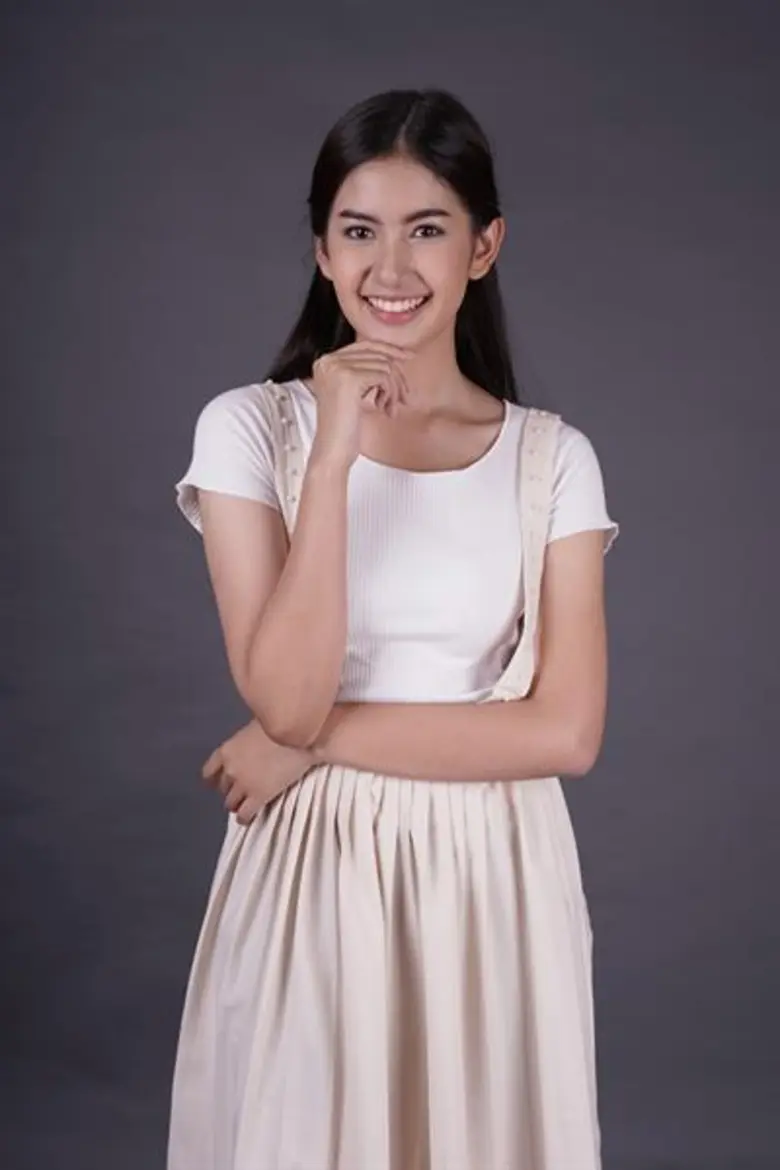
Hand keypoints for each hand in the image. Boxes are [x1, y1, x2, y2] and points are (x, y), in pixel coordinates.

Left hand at [202, 720, 315, 825]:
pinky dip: (245, 818)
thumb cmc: (281, 723)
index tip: (221, 783)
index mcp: (227, 750)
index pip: (209, 772)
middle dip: (232, 791)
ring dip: (238, 805)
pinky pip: (244, 814)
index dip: (215, 780)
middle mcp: (230, 769)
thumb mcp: (256, 727)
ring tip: (246, 806)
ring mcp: (243, 784)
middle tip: (243, 791)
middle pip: (223, 789)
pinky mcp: (258, 796)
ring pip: (231, 804)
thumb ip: (248, 741)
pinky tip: (249, 818)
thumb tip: (253, 744)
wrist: (298, 734)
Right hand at [308, 340, 412, 470]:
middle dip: (396, 374)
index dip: (390, 350)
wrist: (333, 452)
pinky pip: (384, 376)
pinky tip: (385, 410)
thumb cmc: (346, 428)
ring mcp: (337, 368)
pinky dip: (391, 393)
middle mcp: (328, 361)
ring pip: (384, 365)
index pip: (365, 345)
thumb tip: (397, 354)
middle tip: (404, 396)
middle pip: (376, 353)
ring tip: (391, 408)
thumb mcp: (355, 393)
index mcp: (326, 362)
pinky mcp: (349, 378)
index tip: (409, 356)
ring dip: (394, 389)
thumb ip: (366, 371)